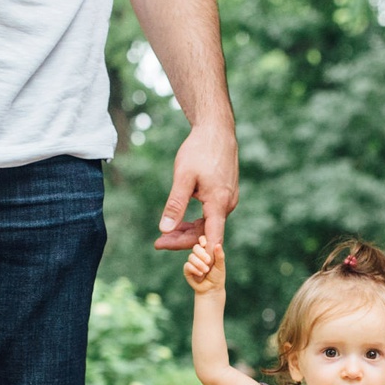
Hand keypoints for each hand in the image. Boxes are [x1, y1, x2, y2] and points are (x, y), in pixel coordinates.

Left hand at [155, 121, 238, 250]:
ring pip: (207, 225)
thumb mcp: (183, 177)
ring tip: (164, 235)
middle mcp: (227, 205)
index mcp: (219, 203)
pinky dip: (195, 222)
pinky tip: (179, 223)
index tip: (172, 254)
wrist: (217, 130)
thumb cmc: (200, 150)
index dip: (194, 252)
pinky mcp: (224, 196)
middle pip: (206, 234)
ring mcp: (227, 201)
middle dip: (182, 240)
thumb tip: (165, 228)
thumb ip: (175, 205)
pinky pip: (210, 216)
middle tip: (158, 243)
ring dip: (187, 231)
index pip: (210, 239)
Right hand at [183, 236, 225, 294]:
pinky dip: (194, 269)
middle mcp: (198, 255)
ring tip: (206, 271)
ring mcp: (192, 262)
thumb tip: (218, 244)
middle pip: (195, 248)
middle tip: (209, 261)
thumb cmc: (217, 276)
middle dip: (202, 254)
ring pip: (191, 257)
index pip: (202, 240)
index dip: (202, 240)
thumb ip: (219, 255)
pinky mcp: (187, 270)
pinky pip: (187, 265)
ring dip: (199, 264)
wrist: (212, 289)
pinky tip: (200, 274)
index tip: (205, 244)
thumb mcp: (220, 265)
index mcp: (207, 251)